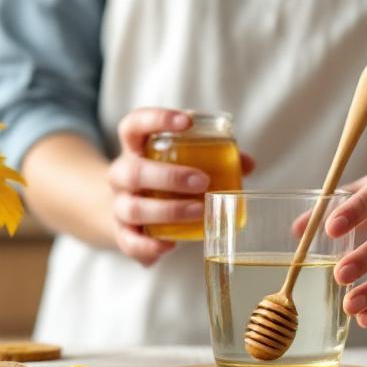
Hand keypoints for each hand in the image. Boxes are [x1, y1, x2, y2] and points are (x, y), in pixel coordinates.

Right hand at [107, 108, 253, 266]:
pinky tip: (170, 246)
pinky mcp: (122, 233)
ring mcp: (119, 205)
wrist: (125, 208)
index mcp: (135, 148)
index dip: (157, 120)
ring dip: (167, 211)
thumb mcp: (178, 160)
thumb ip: (212, 157)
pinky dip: (148, 246)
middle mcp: (121, 175)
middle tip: (202, 181)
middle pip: (133, 172)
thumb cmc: (160, 177)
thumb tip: (247, 163)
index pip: (134, 125)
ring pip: (132, 208)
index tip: (186, 122)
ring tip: (198, 212)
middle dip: (169, 177)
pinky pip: (129, 242)